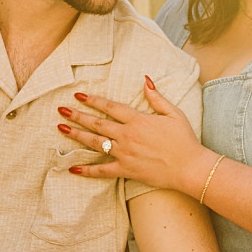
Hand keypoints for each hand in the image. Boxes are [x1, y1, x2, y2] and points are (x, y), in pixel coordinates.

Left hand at [57, 78, 208, 195]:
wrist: (190, 167)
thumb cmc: (184, 140)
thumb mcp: (173, 113)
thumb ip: (156, 97)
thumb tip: (145, 80)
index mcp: (138, 120)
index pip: (110, 107)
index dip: (93, 100)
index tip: (78, 95)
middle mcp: (127, 136)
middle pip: (97, 123)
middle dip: (77, 116)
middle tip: (61, 110)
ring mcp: (125, 154)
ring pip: (96, 143)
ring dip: (77, 135)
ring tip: (61, 128)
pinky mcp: (126, 170)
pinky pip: (102, 171)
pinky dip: (87, 170)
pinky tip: (72, 168)